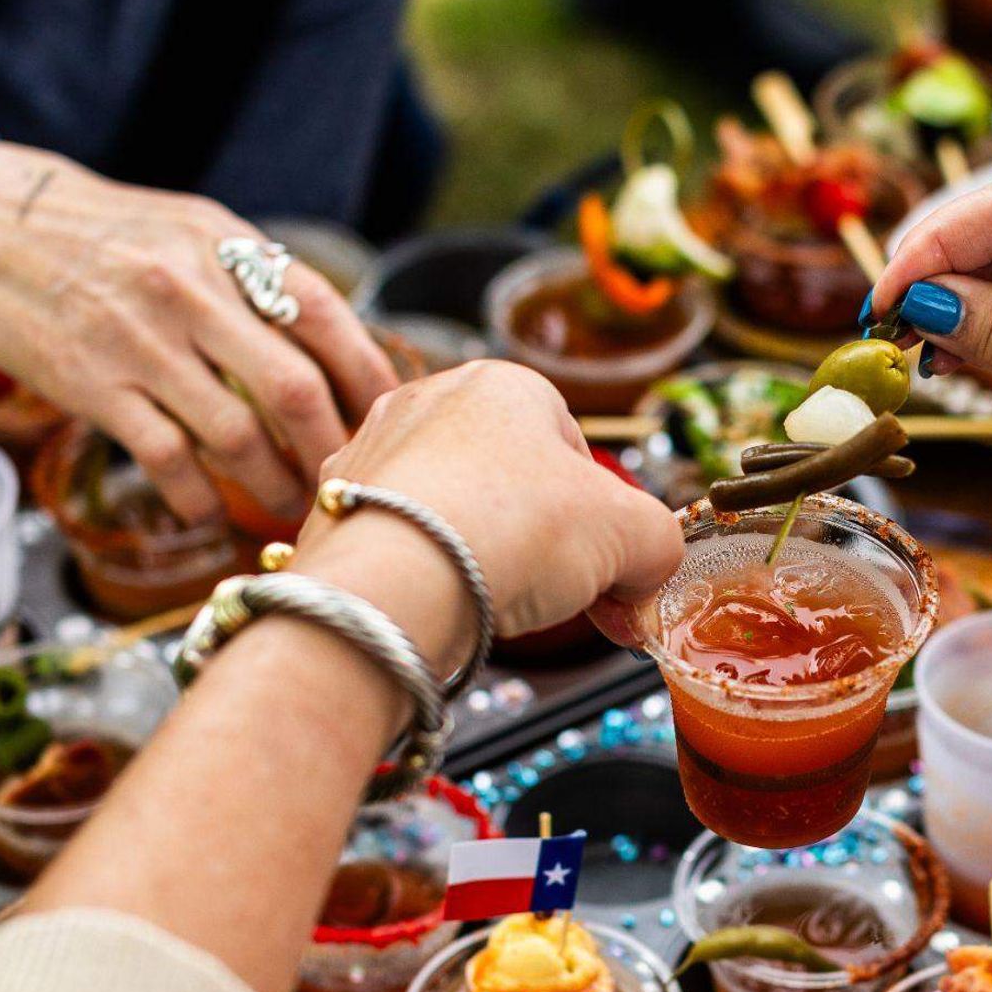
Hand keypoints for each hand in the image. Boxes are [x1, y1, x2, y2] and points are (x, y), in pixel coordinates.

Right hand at [0, 142, 398, 524]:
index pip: (326, 317)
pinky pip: (167, 458)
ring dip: (273, 485)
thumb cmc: (99, 233)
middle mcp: (191, 293)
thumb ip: (255, 278)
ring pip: (236, 436)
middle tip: (346, 481)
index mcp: (225, 249)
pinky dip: (201, 497)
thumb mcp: (189, 229)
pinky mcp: (92, 385)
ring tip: (290, 508)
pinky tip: (213, 512)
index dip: (368, 376)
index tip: (387, 419)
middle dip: (331, 448)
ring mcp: (141, 343)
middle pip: (294, 389)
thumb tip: (332, 345)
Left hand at [292, 361, 684, 642]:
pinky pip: (401, 540)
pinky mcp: (333, 508)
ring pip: (455, 510)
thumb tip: (648, 573)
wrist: (392, 583)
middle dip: (547, 544)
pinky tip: (440, 607)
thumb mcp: (634, 536)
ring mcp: (373, 450)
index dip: (605, 523)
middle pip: (513, 482)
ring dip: (486, 557)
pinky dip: (427, 573)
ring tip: (501, 607)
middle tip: (567, 601)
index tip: (614, 579)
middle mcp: (431, 400)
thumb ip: (658, 546)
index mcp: (507, 384)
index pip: (576, 453)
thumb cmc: (516, 531)